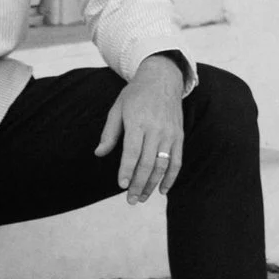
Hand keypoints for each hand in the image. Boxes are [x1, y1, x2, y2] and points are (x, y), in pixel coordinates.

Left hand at [100, 58, 185, 202]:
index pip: (132, 152)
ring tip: (141, 198)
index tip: (121, 185)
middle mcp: (155, 129)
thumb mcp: (117, 108)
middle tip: (130, 200)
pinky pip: (177, 161)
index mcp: (137, 122)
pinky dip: (171, 177)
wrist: (163, 78)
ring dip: (152, 184)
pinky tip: (163, 190)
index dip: (127, 170)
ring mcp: (169, 133)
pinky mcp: (179, 136)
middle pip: (147, 163)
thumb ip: (109, 133)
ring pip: (162, 165)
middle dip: (138, 184)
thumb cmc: (136, 94)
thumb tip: (99, 154)